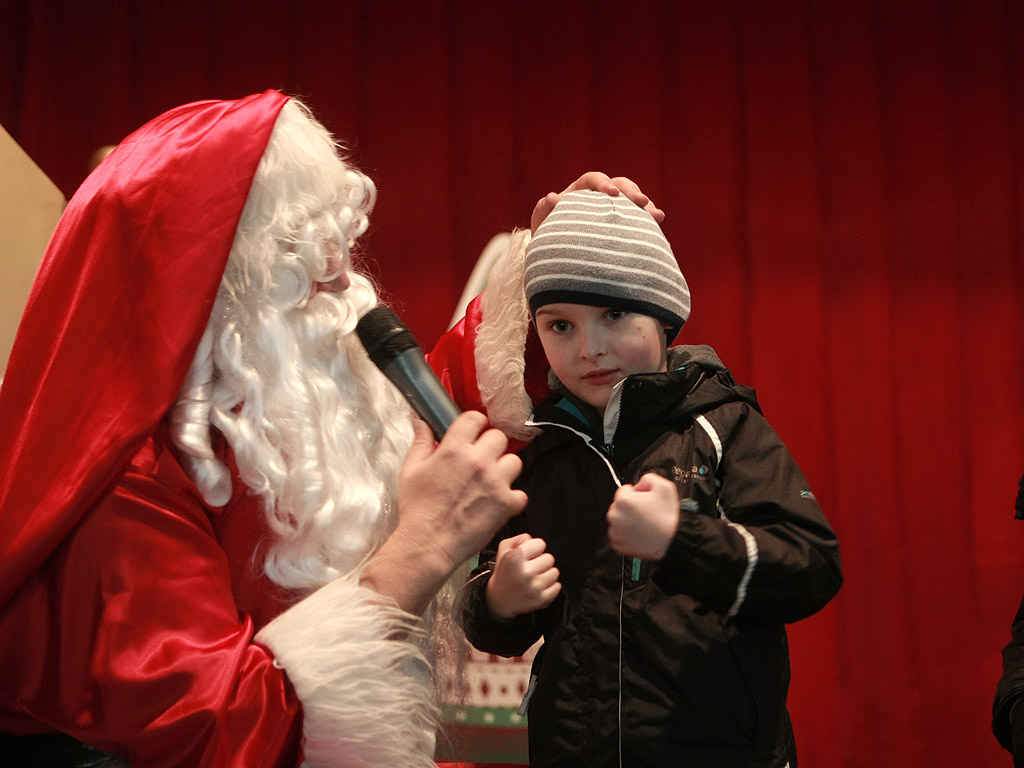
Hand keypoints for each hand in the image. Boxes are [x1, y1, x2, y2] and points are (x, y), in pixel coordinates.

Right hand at [362, 413, 526, 614]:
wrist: (428, 544)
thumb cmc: (417, 510)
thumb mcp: (411, 471)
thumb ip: (421, 443)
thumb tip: (420, 422)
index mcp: (454, 449)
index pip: (476, 419)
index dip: (475, 424)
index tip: (474, 432)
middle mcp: (478, 462)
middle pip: (499, 437)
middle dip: (490, 445)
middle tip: (482, 458)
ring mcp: (495, 482)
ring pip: (514, 461)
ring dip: (504, 468)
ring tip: (491, 480)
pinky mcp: (506, 504)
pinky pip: (520, 493)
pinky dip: (511, 498)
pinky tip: (497, 502)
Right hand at [486, 533, 560, 618]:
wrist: (498, 600)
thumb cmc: (504, 571)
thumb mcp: (504, 549)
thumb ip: (519, 538)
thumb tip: (532, 539)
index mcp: (514, 558)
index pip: (540, 544)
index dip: (535, 548)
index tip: (528, 555)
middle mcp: (524, 573)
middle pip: (550, 558)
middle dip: (541, 561)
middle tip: (531, 568)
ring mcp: (533, 588)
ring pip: (555, 572)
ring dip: (546, 574)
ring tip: (534, 578)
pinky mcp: (540, 599)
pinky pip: (557, 586)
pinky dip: (550, 586)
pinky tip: (538, 587)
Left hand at [530, 172, 664, 232]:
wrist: (555, 251)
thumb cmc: (548, 231)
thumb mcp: (543, 220)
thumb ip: (545, 208)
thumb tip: (553, 197)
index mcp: (580, 190)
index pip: (595, 179)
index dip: (605, 184)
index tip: (613, 194)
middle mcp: (600, 196)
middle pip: (621, 186)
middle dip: (633, 193)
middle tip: (643, 203)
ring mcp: (614, 211)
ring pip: (633, 203)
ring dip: (647, 209)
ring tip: (658, 217)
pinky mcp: (623, 226)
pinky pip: (638, 223)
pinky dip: (648, 228)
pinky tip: (660, 237)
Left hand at [606, 472, 679, 559]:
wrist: (673, 540)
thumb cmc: (667, 518)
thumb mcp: (665, 487)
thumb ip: (648, 478)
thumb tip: (640, 483)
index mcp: (623, 501)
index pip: (624, 490)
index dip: (637, 493)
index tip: (645, 500)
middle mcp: (615, 516)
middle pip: (620, 505)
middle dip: (631, 507)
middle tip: (647, 512)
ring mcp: (615, 531)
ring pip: (619, 519)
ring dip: (628, 520)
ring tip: (645, 523)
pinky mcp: (617, 544)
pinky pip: (619, 534)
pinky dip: (627, 533)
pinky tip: (640, 532)